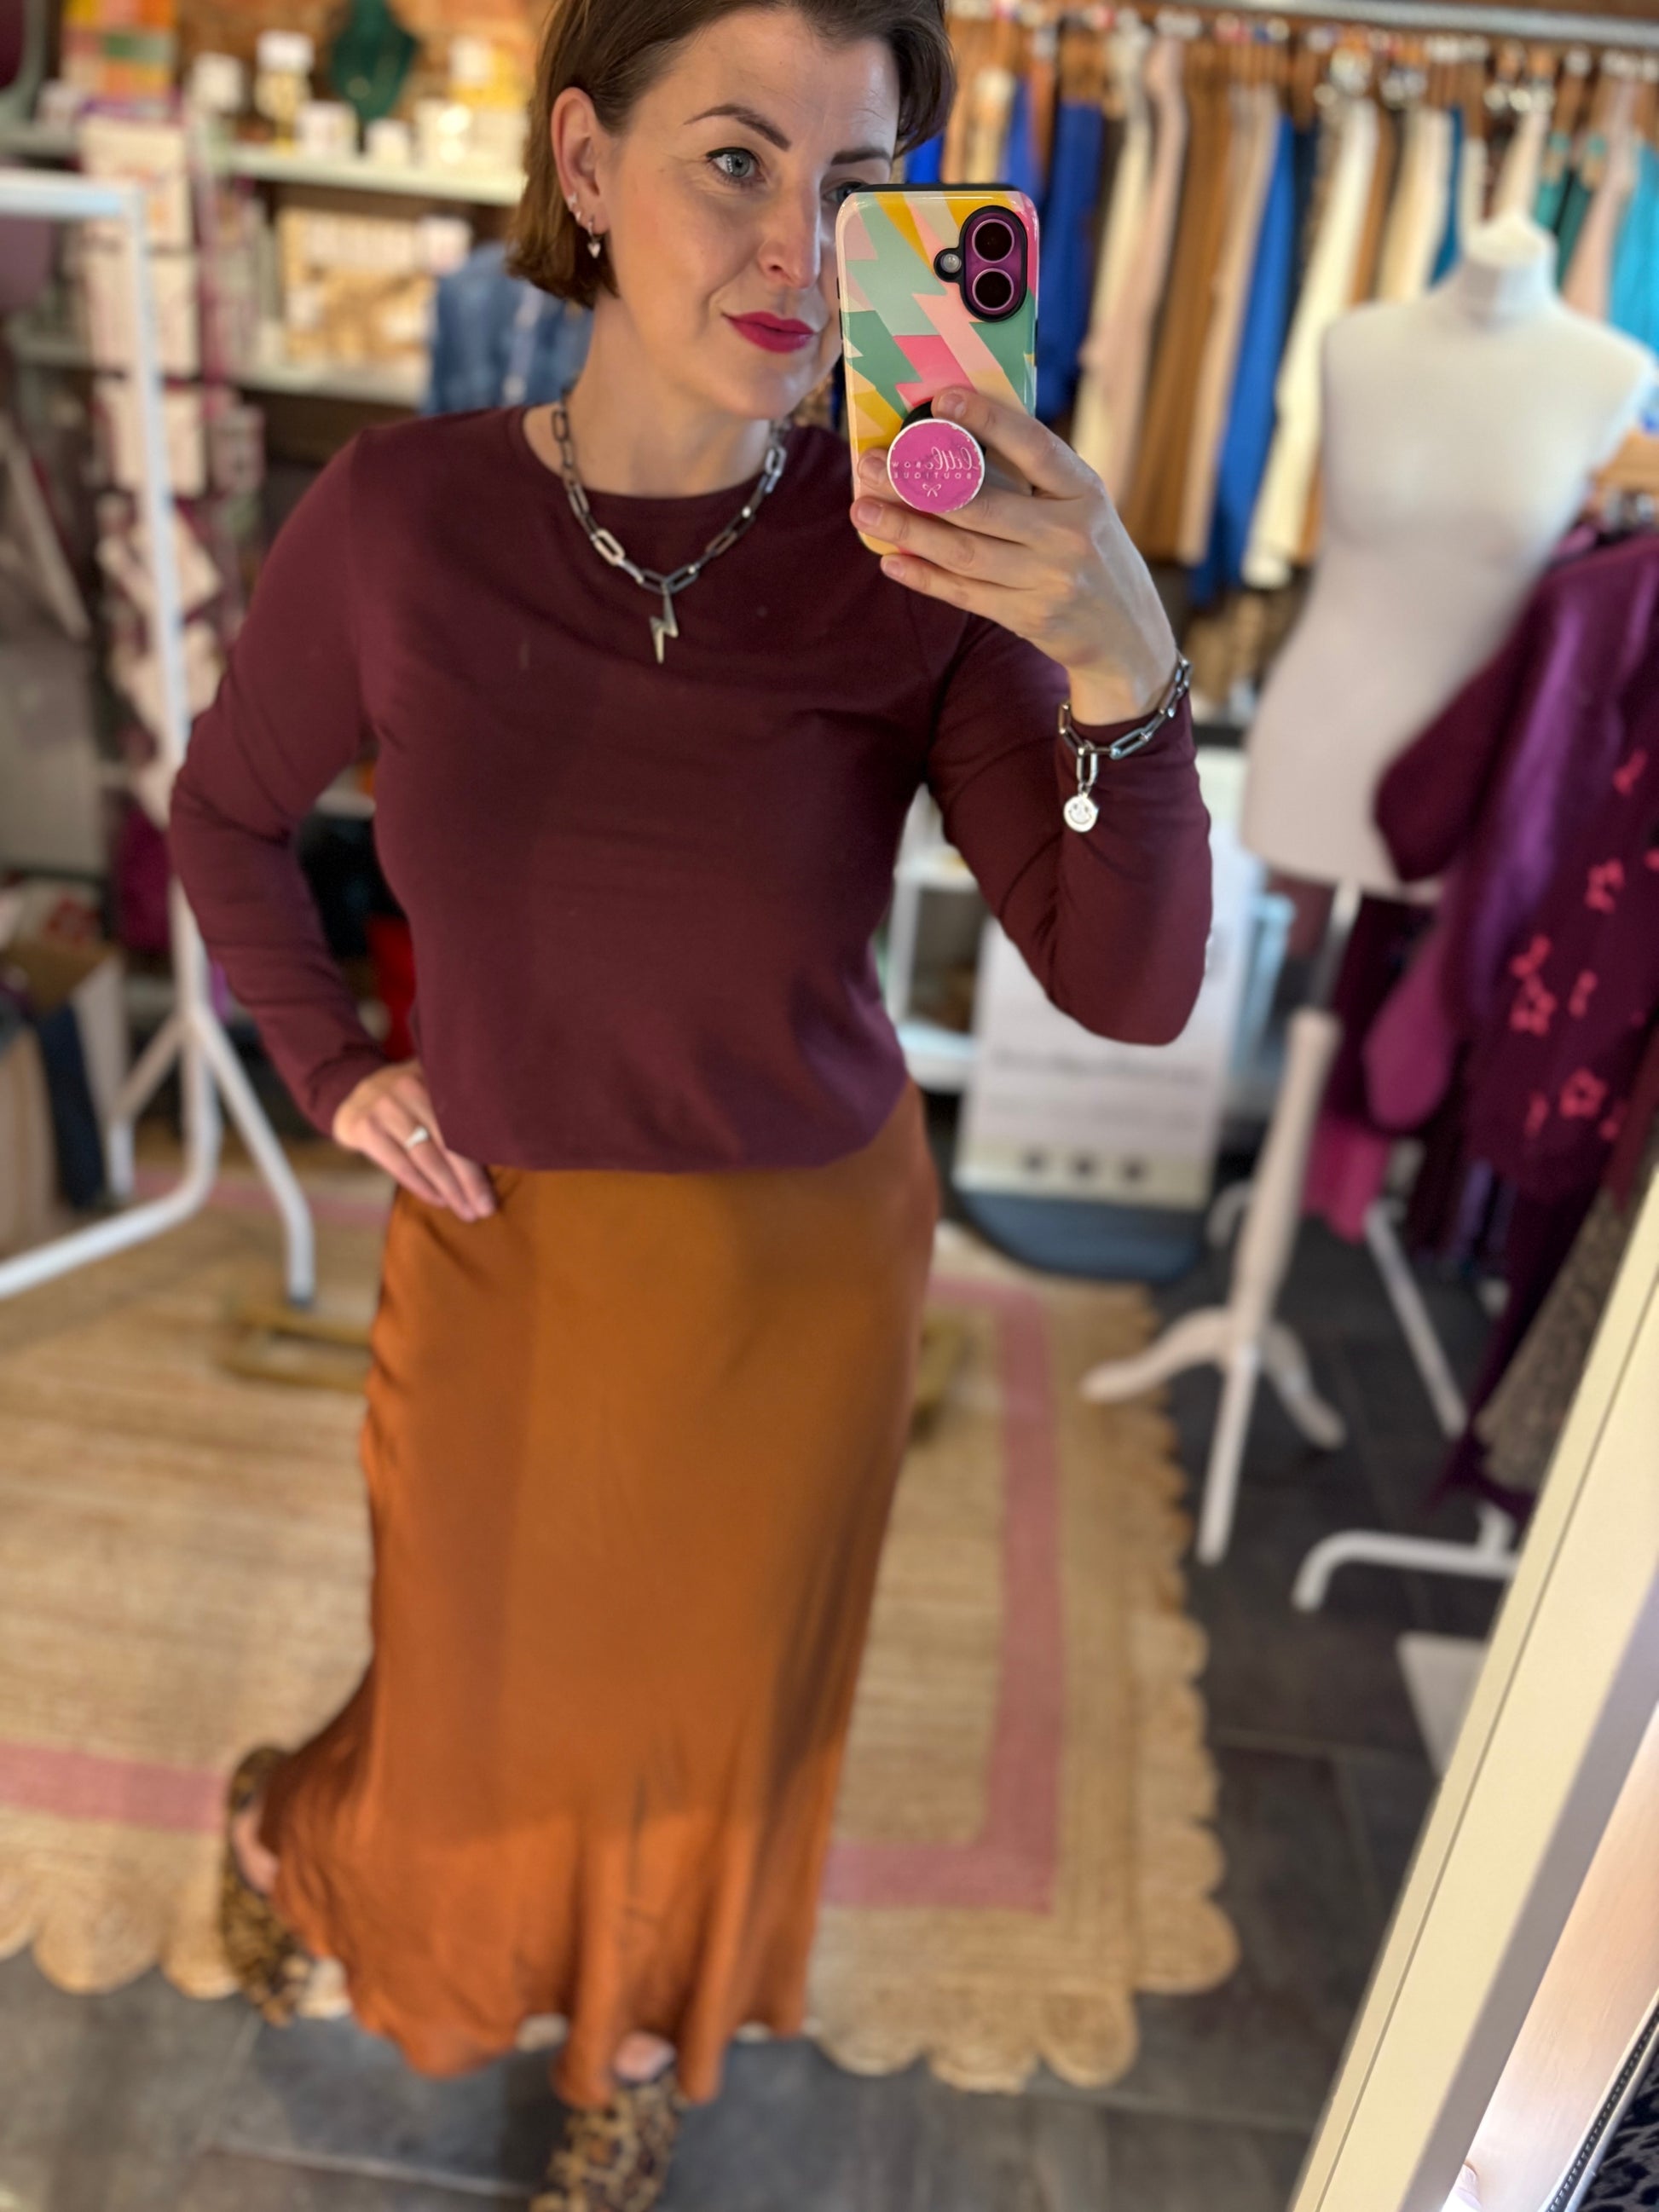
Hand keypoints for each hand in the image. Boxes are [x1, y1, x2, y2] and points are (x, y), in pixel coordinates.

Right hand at [331, 1060, 497, 1221]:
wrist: (351, 1094)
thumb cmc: (407, 1099)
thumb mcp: (432, 1088)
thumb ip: (459, 1105)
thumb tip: (506, 1145)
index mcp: (435, 1075)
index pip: (466, 1122)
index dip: (485, 1155)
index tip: (498, 1185)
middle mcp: (409, 1087)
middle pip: (448, 1142)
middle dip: (469, 1181)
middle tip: (485, 1208)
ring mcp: (384, 1107)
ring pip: (425, 1157)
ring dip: (449, 1189)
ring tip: (467, 1211)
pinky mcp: (364, 1128)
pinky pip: (400, 1165)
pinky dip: (422, 1186)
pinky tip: (440, 1200)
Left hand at [849, 385, 1180, 724]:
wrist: (1128, 637)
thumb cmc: (1092, 556)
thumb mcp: (1085, 509)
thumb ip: (1037, 480)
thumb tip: (957, 443)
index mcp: (1085, 493)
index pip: (1035, 447)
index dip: (988, 422)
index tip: (942, 400)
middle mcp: (1069, 535)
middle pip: (981, 505)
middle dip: (916, 482)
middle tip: (871, 464)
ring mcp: (1049, 580)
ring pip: (963, 552)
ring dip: (907, 530)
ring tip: (864, 511)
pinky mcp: (1028, 617)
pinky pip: (965, 593)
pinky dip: (925, 576)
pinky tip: (892, 560)